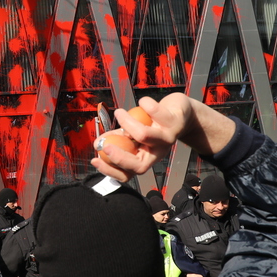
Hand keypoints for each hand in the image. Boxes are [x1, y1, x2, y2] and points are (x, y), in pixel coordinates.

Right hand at [92, 94, 235, 180]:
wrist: (181, 112)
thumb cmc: (153, 123)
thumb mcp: (134, 133)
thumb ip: (118, 138)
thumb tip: (97, 144)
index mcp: (146, 159)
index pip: (128, 175)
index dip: (111, 170)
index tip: (95, 159)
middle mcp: (157, 153)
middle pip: (139, 166)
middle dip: (119, 157)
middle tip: (104, 145)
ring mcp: (167, 139)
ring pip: (144, 136)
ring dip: (127, 122)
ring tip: (119, 112)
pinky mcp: (175, 122)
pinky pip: (155, 112)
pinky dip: (145, 104)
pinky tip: (142, 102)